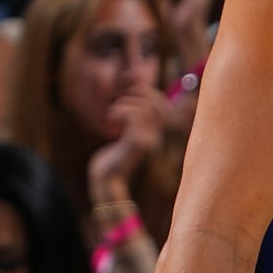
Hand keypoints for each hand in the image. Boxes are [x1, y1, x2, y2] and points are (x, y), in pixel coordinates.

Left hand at [88, 85, 165, 209]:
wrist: (108, 183)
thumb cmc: (114, 161)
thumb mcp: (126, 141)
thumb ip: (134, 127)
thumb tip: (132, 106)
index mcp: (156, 137)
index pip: (165, 107)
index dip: (151, 93)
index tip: (132, 89)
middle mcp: (157, 138)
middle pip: (159, 104)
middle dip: (139, 94)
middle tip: (121, 100)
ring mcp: (149, 141)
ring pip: (147, 108)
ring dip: (127, 103)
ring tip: (113, 113)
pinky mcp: (136, 143)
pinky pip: (133, 116)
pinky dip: (120, 111)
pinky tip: (111, 119)